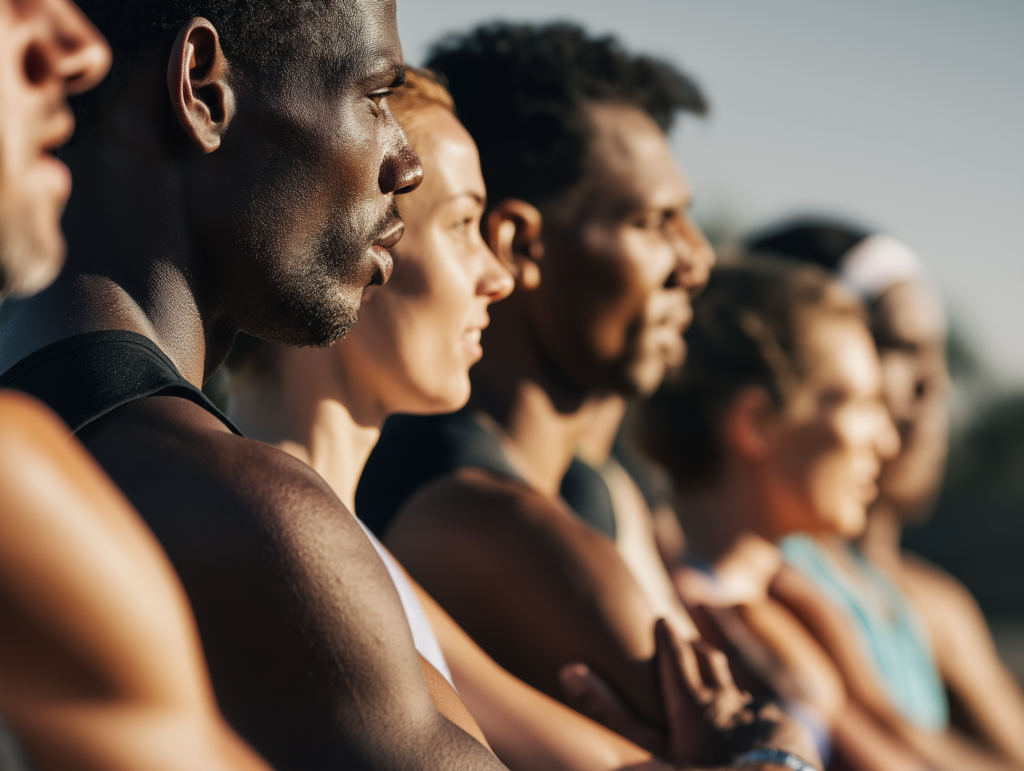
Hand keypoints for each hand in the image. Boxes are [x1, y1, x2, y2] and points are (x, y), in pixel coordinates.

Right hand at [560, 618, 754, 765]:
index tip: (661, 620)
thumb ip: (609, 709)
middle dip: (698, 648)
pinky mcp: (783, 733)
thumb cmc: (697, 767)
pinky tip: (752, 724)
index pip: (676, 655)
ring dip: (724, 679)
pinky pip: (766, 715)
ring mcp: (757, 716)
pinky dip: (753, 713)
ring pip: (737, 688)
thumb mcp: (647, 744)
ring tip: (714, 677)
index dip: (667, 636)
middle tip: (687, 642)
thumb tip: (569, 670)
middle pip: (711, 662)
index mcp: (691, 700)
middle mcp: (725, 700)